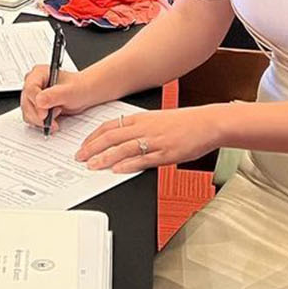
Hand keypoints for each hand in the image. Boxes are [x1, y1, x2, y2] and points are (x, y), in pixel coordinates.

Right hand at [20, 65, 92, 129]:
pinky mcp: (33, 106)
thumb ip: (54, 95)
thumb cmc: (78, 88)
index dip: (36, 104)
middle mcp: (32, 83)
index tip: (45, 114)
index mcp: (39, 73)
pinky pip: (31, 118)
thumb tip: (39, 101)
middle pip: (26, 103)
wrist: (83, 94)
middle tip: (55, 116)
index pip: (30, 89)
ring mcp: (32, 95)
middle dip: (39, 115)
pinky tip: (52, 120)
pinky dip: (40, 123)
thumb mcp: (69, 91)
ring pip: (27, 112)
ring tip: (57, 114)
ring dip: (41, 120)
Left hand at [77, 106, 224, 172]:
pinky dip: (128, 164)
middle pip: (111, 137)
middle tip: (80, 157)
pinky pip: (143, 159)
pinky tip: (117, 170)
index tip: (83, 144)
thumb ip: (139, 128)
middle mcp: (145, 128)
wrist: (208, 123)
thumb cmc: (185, 122)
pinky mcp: (165, 153)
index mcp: (141, 118)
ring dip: (105, 157)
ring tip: (92, 165)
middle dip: (92, 148)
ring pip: (123, 148)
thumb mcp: (158, 120)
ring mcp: (154, 141)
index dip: (93, 136)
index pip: (110, 126)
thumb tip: (122, 138)